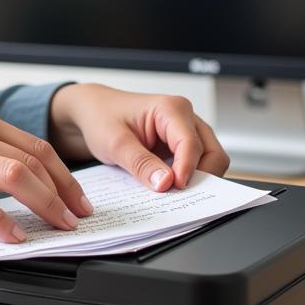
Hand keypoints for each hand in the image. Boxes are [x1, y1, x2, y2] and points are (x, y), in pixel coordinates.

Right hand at [0, 107, 93, 243]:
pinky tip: (12, 238)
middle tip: (77, 220)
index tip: (79, 200)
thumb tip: (24, 181)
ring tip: (56, 229)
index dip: (65, 175)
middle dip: (63, 193)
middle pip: (31, 160)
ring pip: (13, 175)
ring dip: (44, 205)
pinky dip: (1, 222)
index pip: (34, 145)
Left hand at [48, 83, 230, 190]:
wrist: (92, 112)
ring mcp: (186, 131)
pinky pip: (195, 165)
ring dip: (195, 179)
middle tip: (178, 196)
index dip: (186, 170)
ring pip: (209, 161)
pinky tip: (169, 188)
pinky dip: (187, 179)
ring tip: (172, 194)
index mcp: (170, 108)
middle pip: (212, 154)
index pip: (191, 144)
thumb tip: (166, 184)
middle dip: (200, 177)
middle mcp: (184, 117)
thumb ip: (140, 163)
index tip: (174, 188)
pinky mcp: (181, 146)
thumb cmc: (101, 117)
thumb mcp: (114, 143)